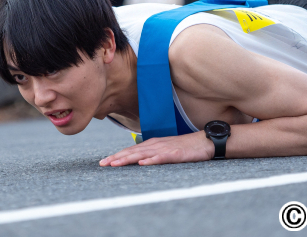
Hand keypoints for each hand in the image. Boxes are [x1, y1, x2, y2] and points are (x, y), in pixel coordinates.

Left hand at [99, 132, 213, 166]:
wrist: (204, 141)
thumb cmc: (185, 147)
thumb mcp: (165, 150)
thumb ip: (152, 154)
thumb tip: (138, 161)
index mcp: (151, 144)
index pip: (130, 150)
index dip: (116, 156)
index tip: (103, 162)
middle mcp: (155, 145)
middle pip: (132, 152)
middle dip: (116, 158)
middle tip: (102, 164)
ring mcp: (164, 149)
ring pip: (142, 154)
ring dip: (127, 159)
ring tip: (115, 164)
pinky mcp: (175, 153)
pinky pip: (161, 157)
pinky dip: (150, 160)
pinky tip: (142, 164)